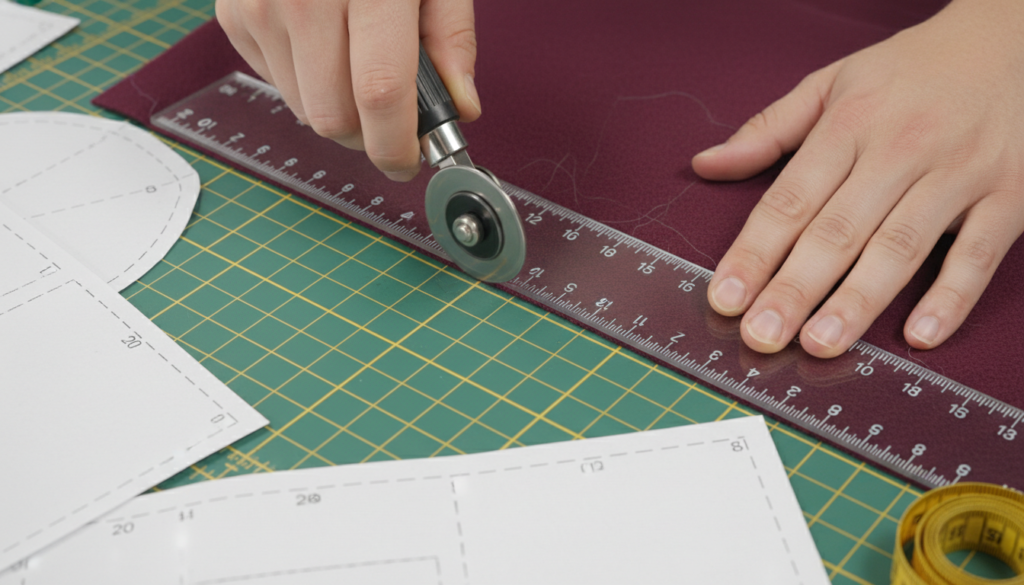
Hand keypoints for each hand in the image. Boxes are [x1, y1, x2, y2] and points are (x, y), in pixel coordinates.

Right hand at [216, 0, 480, 180]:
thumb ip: (451, 37)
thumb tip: (460, 107)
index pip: (379, 92)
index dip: (397, 143)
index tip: (411, 161)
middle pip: (334, 117)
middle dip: (369, 134)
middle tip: (392, 116)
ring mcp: (261, 7)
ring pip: (304, 111)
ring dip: (339, 109)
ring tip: (358, 62)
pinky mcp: (235, 15)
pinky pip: (278, 84)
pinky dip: (306, 82)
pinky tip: (324, 45)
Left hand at [691, 0, 1023, 357]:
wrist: (1012, 39)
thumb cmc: (911, 71)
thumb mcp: (831, 83)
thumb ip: (767, 130)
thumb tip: (705, 164)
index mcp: (848, 125)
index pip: (790, 199)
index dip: (753, 252)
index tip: (724, 297)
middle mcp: (899, 150)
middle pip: (837, 231)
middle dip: (794, 288)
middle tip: (760, 335)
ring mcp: (956, 175)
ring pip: (899, 247)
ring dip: (858, 300)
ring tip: (819, 344)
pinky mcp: (1008, 197)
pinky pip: (978, 253)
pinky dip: (951, 296)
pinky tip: (918, 335)